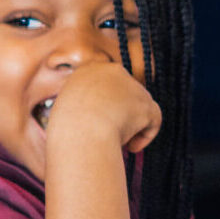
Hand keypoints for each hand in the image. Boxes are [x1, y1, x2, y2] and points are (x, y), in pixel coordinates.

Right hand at [45, 62, 160, 157]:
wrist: (80, 133)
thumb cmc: (66, 129)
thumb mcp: (66, 110)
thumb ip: (83, 107)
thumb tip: (96, 118)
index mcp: (88, 70)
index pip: (104, 84)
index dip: (103, 104)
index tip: (96, 122)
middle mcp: (112, 71)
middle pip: (123, 92)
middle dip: (120, 112)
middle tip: (109, 132)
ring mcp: (131, 86)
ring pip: (139, 107)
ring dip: (131, 125)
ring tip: (117, 143)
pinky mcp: (146, 104)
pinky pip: (153, 119)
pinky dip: (144, 136)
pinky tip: (131, 148)